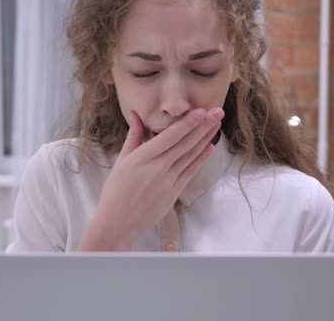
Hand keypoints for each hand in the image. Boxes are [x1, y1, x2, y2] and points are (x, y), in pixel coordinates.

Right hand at [77, 108, 223, 250]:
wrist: (118, 222)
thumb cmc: (115, 190)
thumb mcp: (121, 160)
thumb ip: (134, 136)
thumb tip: (136, 114)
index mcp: (142, 157)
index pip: (170, 136)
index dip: (187, 123)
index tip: (201, 110)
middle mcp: (157, 168)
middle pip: (185, 144)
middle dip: (203, 126)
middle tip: (218, 112)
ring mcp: (168, 181)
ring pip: (190, 156)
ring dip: (205, 139)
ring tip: (217, 124)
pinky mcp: (174, 193)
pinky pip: (190, 172)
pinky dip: (201, 159)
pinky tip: (209, 147)